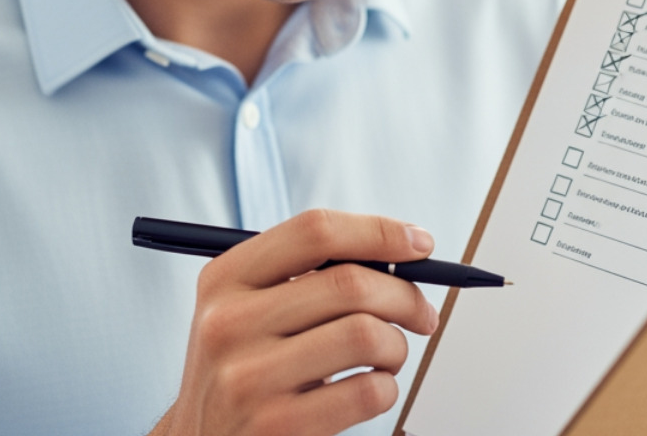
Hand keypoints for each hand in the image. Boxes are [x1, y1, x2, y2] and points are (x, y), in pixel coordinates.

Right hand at [151, 208, 440, 435]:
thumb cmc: (245, 368)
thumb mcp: (248, 310)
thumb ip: (307, 275)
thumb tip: (402, 249)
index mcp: (224, 279)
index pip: (315, 232)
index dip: (379, 231)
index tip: (420, 243)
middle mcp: (228, 323)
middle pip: (350, 283)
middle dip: (406, 296)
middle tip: (422, 314)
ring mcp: (248, 378)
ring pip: (367, 335)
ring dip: (397, 346)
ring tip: (388, 357)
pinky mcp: (276, 427)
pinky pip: (367, 392)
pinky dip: (387, 389)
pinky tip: (370, 390)